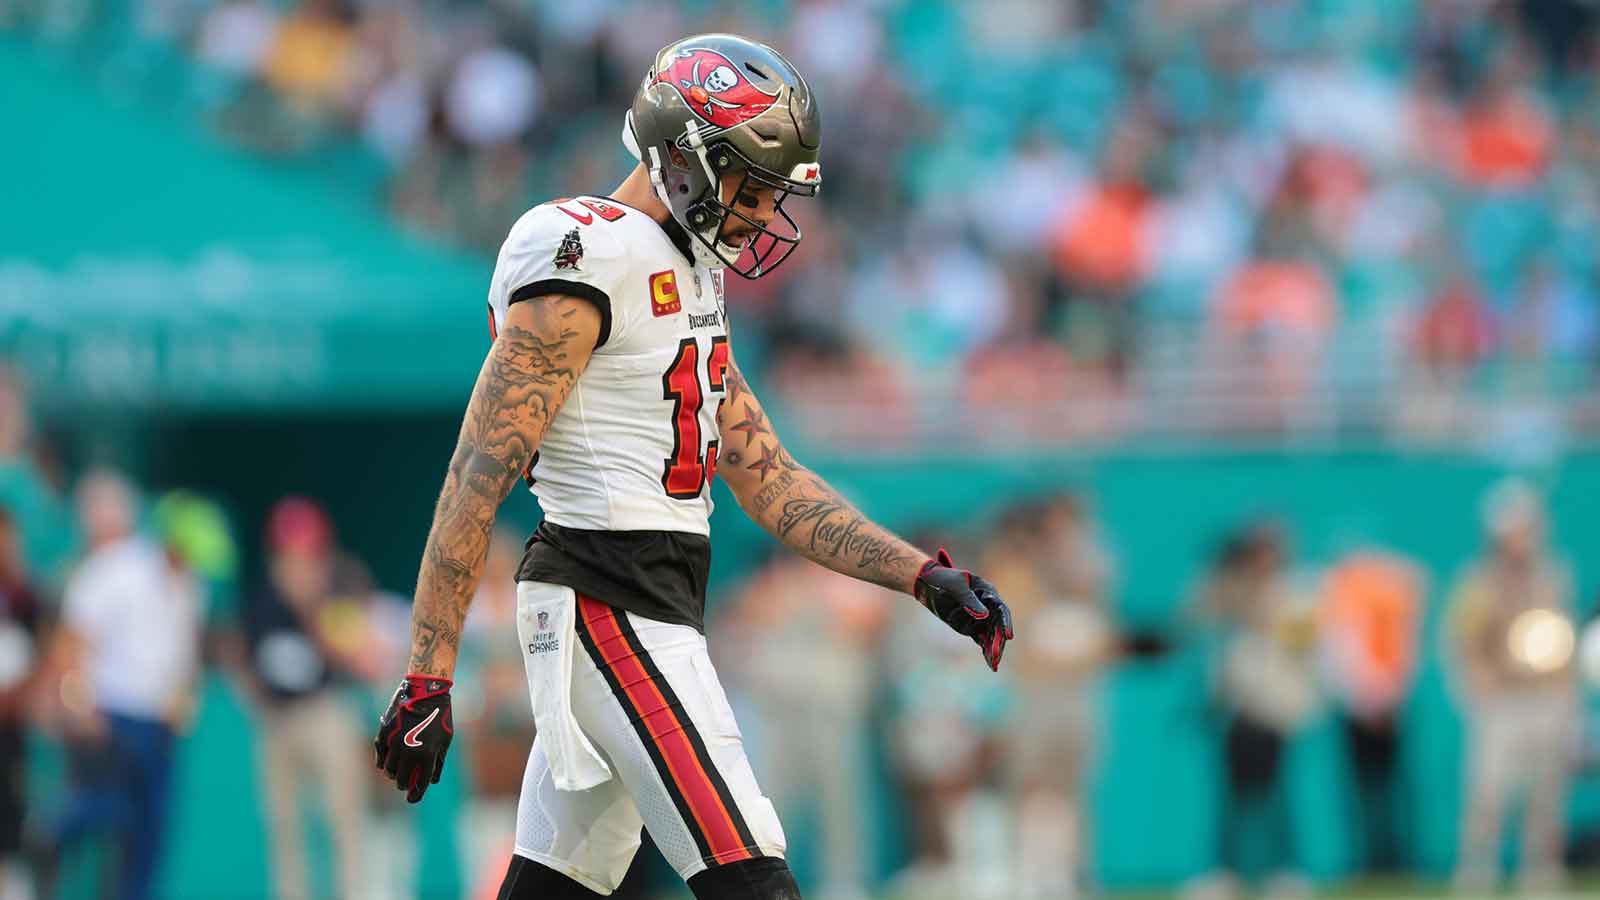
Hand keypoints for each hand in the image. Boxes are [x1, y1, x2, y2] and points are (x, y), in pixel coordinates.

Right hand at [374, 674, 453, 801]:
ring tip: (398, 774)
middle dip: (405, 784)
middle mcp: (409, 751)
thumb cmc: (440, 716)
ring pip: (389, 770)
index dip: (416, 795)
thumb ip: (438, 762)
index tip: (412, 799)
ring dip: (394, 775)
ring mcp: (394, 743)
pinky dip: (383, 763)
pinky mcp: (384, 734)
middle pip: (402, 780)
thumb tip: (432, 781)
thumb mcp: (445, 740)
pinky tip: (388, 765)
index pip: (419, 784)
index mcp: (427, 754)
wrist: (425, 691)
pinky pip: (380, 757)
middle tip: (407, 784)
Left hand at [914, 548, 1014, 670]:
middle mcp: (987, 606)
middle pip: (997, 626)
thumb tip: (984, 616)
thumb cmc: (942, 580)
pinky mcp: (971, 627)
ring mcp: (979, 618)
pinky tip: (991, 664)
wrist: (927, 584)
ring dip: (993, 650)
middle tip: (997, 656)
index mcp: (987, 592)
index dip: (1006, 623)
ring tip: (995, 665)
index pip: (1001, 610)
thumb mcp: (955, 586)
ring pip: (990, 636)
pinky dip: (986, 651)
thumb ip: (968, 600)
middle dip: (998, 641)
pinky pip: (981, 640)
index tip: (1008, 636)